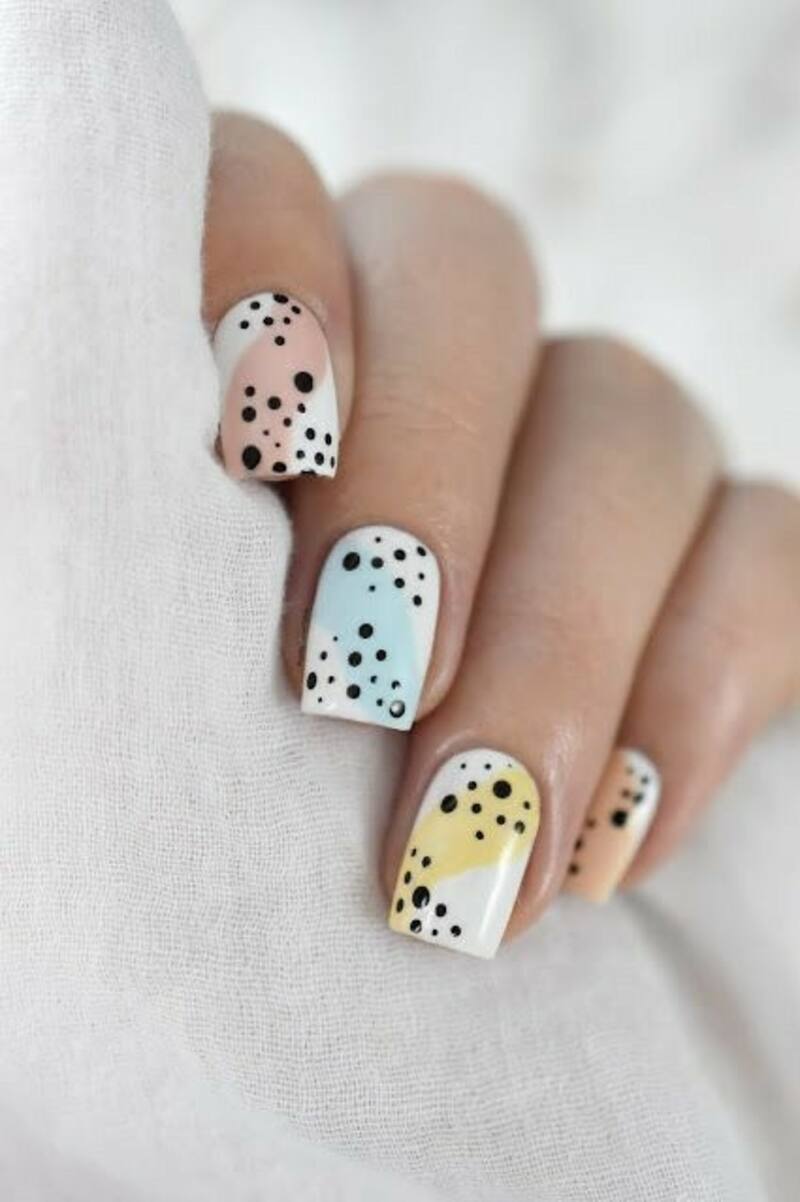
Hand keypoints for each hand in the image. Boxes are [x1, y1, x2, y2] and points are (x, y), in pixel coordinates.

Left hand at [205, 113, 799, 958]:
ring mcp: (593, 448)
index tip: (246, 455)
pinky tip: (609, 852)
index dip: (268, 263)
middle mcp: (443, 361)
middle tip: (358, 686)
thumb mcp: (154, 689)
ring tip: (477, 851)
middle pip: (466, 270)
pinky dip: (695, 704)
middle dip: (421, 476)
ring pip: (625, 413)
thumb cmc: (215, 820)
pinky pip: (770, 556)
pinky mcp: (730, 561)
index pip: (269, 182)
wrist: (391, 938)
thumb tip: (164, 569)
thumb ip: (153, 572)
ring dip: (555, 644)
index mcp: (277, 351)